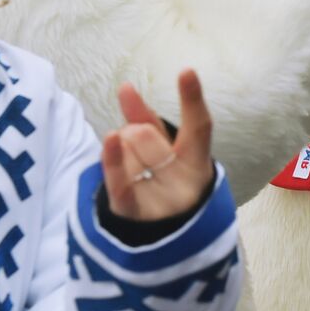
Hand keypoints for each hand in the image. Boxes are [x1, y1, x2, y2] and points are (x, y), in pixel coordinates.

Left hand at [101, 70, 214, 222]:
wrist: (160, 239)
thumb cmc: (162, 182)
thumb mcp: (162, 150)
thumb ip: (144, 118)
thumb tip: (125, 85)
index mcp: (197, 160)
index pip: (199, 125)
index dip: (192, 98)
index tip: (186, 71)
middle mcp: (185, 181)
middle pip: (144, 134)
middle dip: (132, 134)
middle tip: (137, 154)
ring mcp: (162, 200)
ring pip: (126, 150)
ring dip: (120, 153)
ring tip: (131, 174)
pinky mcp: (136, 215)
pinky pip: (120, 181)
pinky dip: (113, 159)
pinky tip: (110, 139)